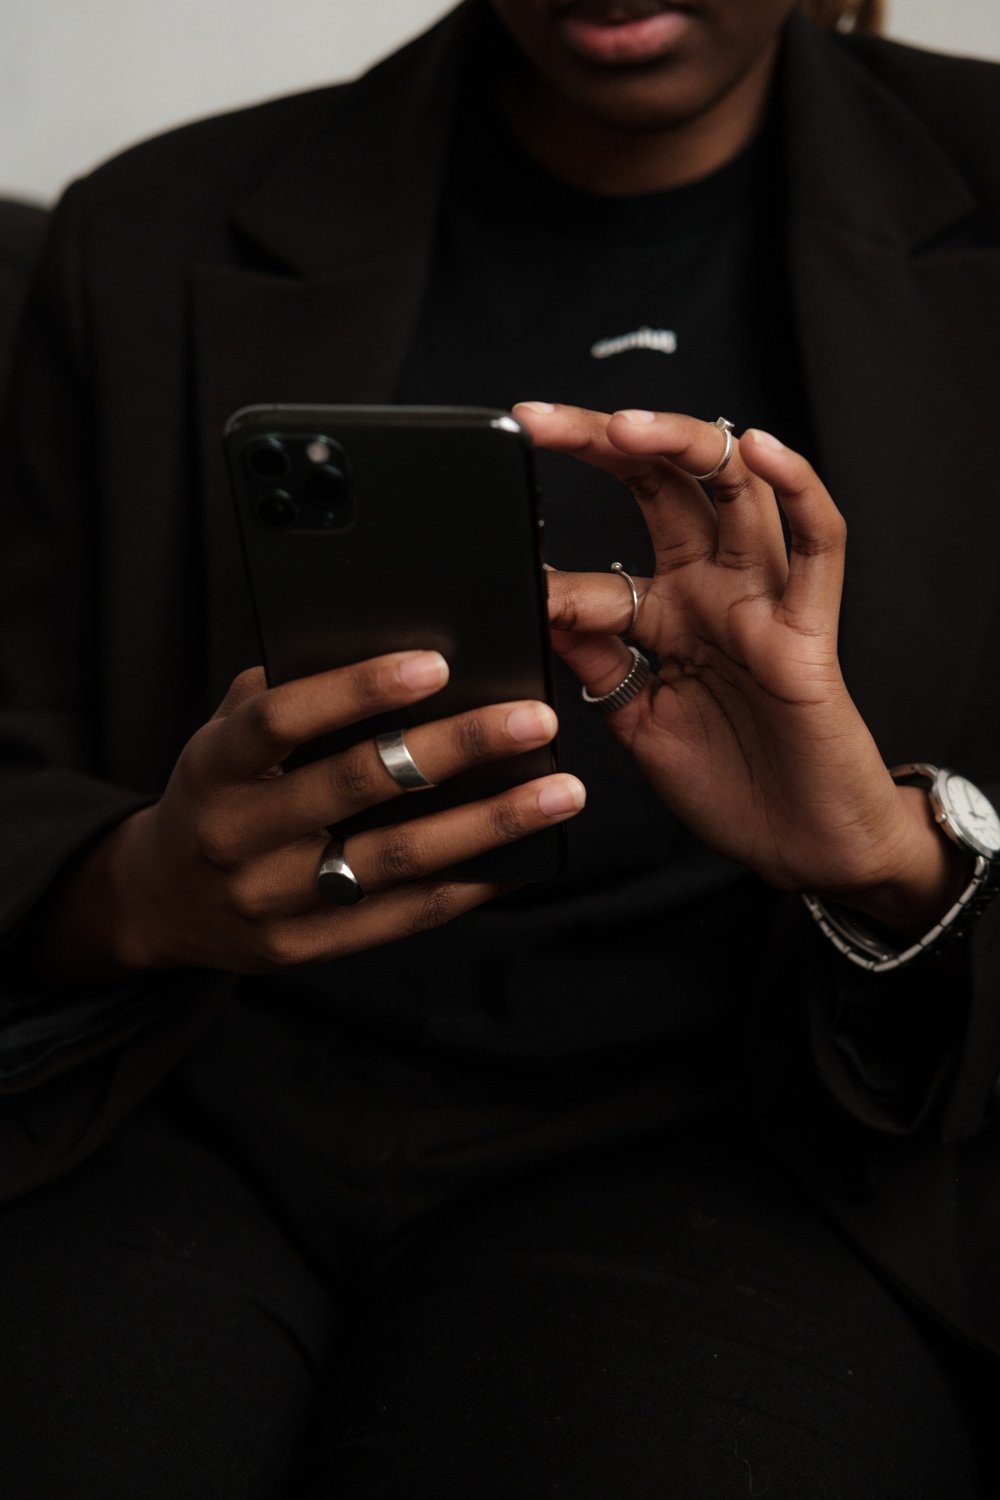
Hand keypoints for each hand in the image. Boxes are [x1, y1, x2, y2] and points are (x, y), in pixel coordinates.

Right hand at [41, 652, 583, 978]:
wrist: (165, 902)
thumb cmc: (218, 791)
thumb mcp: (224, 735)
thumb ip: (285, 692)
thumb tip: (388, 646)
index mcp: (213, 767)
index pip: (281, 719)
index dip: (356, 690)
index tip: (436, 662)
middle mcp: (238, 837)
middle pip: (355, 788)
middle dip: (454, 749)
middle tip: (534, 718)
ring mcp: (273, 900)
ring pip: (394, 860)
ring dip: (488, 824)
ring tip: (560, 791)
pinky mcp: (307, 948)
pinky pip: (402, 917)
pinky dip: (469, 886)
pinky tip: (523, 857)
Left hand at [515, 402, 965, 930]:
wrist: (798, 844)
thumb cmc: (727, 783)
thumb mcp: (636, 719)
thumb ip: (596, 661)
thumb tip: (538, 604)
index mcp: (663, 614)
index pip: (594, 564)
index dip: (542, 557)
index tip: (486, 543)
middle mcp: (710, 591)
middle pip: (658, 487)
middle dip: (598, 443)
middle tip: (535, 420)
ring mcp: (759, 601)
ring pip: (733, 490)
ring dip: (681, 445)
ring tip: (624, 426)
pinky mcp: (808, 627)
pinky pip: (818, 544)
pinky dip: (798, 489)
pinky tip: (760, 448)